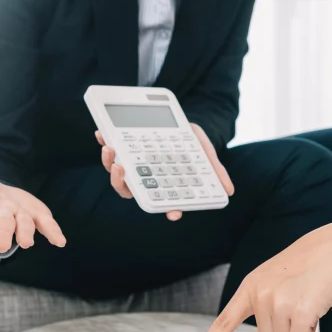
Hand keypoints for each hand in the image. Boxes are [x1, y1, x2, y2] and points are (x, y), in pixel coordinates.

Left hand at [0, 177, 65, 253]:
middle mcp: (2, 202)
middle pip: (4, 216)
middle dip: (5, 230)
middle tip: (3, 247)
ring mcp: (19, 207)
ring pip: (25, 218)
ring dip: (28, 230)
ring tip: (27, 244)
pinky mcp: (34, 211)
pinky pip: (45, 220)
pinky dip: (53, 230)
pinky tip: (60, 242)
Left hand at [95, 123, 233, 221]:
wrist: (179, 120)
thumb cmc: (191, 141)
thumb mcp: (205, 151)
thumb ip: (214, 169)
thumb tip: (230, 191)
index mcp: (164, 183)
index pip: (162, 201)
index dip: (165, 208)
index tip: (171, 211)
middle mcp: (144, 177)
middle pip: (129, 189)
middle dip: (121, 182)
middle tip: (120, 168)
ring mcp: (131, 164)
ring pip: (115, 172)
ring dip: (108, 162)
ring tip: (110, 147)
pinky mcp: (122, 147)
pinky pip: (109, 148)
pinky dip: (104, 141)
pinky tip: (101, 132)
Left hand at [186, 220, 331, 331]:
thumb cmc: (310, 264)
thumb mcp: (278, 284)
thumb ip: (263, 311)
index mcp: (251, 286)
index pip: (225, 321)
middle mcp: (260, 295)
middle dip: (286, 330)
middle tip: (299, 303)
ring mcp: (278, 303)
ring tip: (308, 303)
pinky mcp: (300, 312)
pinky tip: (316, 310)